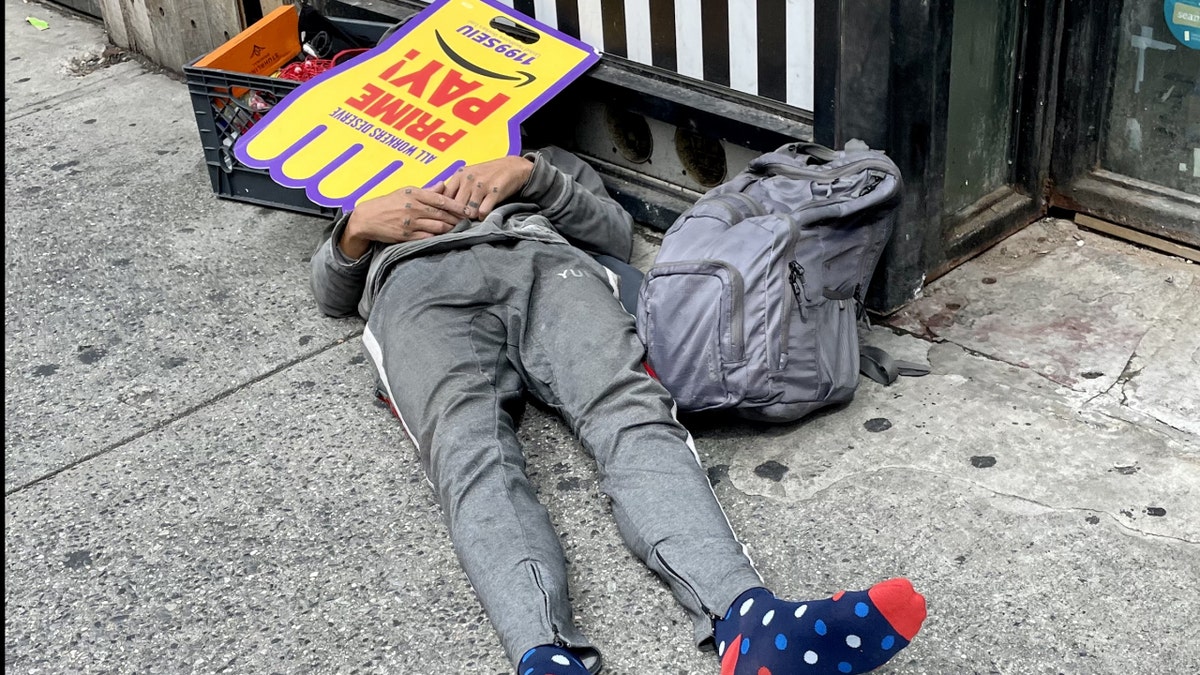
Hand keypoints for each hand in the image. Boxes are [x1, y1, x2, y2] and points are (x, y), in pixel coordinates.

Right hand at [340, 182, 469, 257]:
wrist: (367, 218)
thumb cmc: (388, 203)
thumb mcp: (406, 191)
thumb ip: (427, 190)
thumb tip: (444, 185)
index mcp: (414, 194)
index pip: (442, 200)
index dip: (458, 206)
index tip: (469, 210)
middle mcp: (413, 207)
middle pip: (443, 214)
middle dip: (458, 219)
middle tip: (469, 222)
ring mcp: (410, 223)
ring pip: (438, 227)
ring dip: (451, 229)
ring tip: (460, 229)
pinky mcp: (406, 236)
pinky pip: (428, 237)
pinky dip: (439, 238)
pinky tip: (446, 237)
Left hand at [442, 155, 533, 218]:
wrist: (512, 167)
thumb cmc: (489, 173)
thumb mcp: (469, 175)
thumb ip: (456, 187)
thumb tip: (443, 205)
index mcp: (459, 175)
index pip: (445, 197)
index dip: (446, 209)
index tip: (449, 215)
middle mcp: (469, 179)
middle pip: (456, 206)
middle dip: (459, 215)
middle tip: (463, 220)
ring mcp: (481, 186)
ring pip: (469, 211)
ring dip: (471, 217)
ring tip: (474, 216)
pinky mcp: (494, 193)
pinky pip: (483, 212)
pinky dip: (482, 217)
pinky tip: (483, 214)